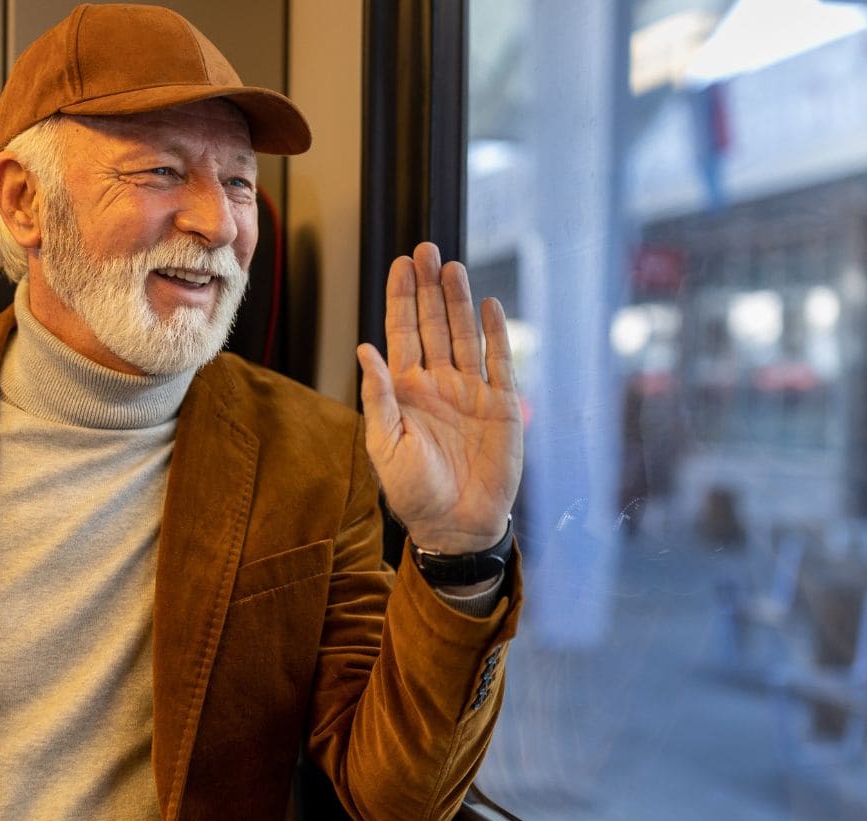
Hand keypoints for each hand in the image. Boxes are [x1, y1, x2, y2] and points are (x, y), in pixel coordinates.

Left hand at [356, 242, 522, 554]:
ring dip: (459, 301)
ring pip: (464, 335)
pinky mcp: (501, 407)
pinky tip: (489, 306)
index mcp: (407, 390)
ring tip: (453, 267)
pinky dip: (495, 334)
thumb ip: (379, 397)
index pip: (403, 332)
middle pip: (434, 323)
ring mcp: (471, 392)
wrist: (456, 525)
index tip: (402, 263)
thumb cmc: (414, 493)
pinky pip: (499, 362)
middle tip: (427, 249)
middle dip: (429, 287)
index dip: (402, 297)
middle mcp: (439, 384)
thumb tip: (364, 350)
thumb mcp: (385, 446)